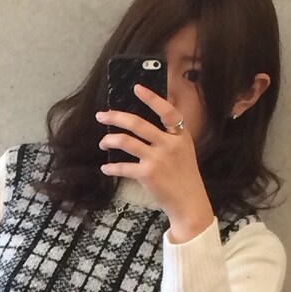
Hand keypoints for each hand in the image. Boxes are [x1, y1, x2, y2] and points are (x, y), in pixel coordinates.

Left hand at [96, 84, 213, 232]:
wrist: (189, 203)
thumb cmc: (185, 177)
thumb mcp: (185, 150)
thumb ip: (172, 135)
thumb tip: (153, 119)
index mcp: (180, 135)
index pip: (166, 111)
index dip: (151, 98)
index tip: (136, 88)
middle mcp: (169, 144)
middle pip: (138, 124)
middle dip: (115, 117)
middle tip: (101, 116)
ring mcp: (158, 159)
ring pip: (126, 142)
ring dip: (109, 140)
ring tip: (102, 142)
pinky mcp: (147, 174)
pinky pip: (123, 166)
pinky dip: (111, 167)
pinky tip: (106, 167)